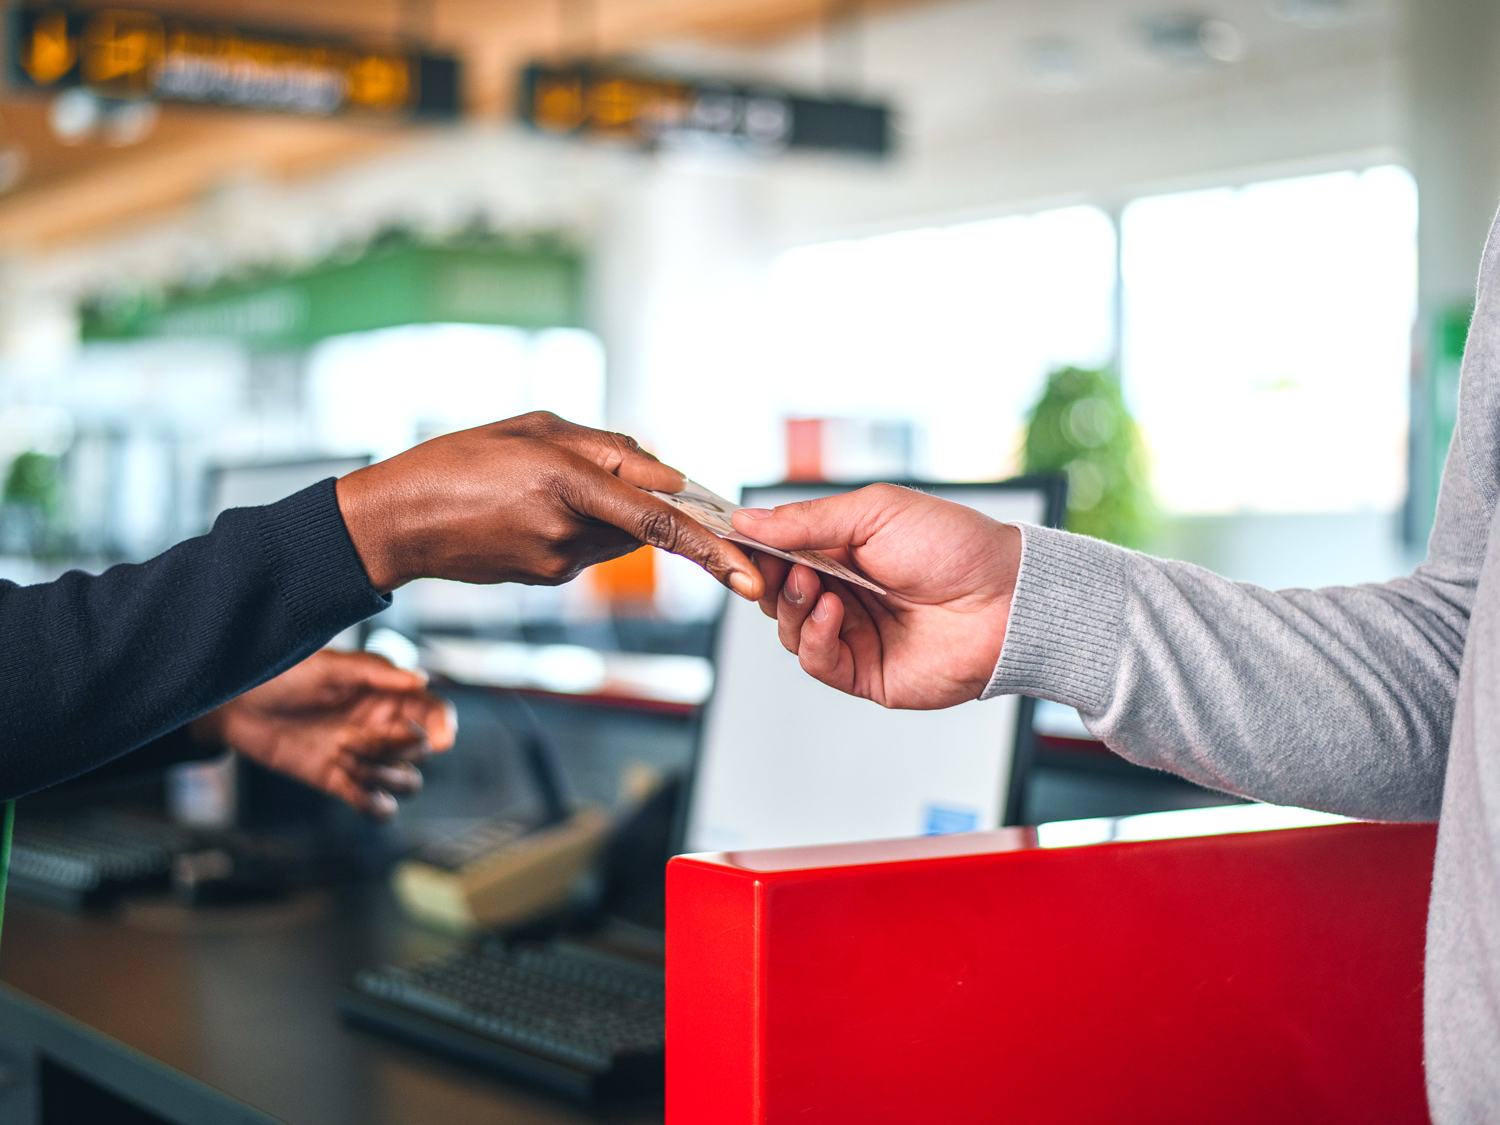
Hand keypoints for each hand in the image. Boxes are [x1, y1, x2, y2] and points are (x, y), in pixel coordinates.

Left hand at [190, 648, 455, 817]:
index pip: (434, 714)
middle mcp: (381, 727)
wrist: (236, 703)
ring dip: (385, 778)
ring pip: (407, 783)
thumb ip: (376, 672)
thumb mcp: (328, 665)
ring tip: (344, 759)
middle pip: (421, 752)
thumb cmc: (282, 673)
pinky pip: (375, 806)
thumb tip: (422, 680)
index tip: (441, 741)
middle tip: (353, 739)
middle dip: (395, 750)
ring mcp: (362, 757)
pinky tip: (349, 784)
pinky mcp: (339, 781)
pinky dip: (373, 804)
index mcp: (387, 695)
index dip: (444, 728)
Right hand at [336, 411, 761, 600]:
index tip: (749, 577)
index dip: (710, 548)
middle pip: (643, 525)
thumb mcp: (533, 428)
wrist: (395, 522)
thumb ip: (606, 447)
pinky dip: (581, 529)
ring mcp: (556, 563)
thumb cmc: (457, 462)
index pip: (658, 522)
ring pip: (618, 539)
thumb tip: (663, 475)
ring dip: (608, 514)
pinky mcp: (546, 579)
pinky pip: (588, 550)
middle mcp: (566, 531)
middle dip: (645, 503)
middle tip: (596, 474)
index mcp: (564, 482)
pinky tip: (530, 511)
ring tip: (542, 487)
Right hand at [731, 484, 1021, 709]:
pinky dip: (812, 636)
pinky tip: (831, 612)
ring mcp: (854, 634)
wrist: (1007, 599)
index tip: (732, 538)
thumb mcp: (875, 512)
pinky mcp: (866, 672)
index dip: (754, 547)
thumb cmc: (956, 547)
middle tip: (769, 563)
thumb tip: (748, 520)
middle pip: (775, 592)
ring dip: (790, 604)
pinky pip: (816, 661)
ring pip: (787, 628)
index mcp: (845, 551)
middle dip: (766, 577)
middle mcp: (845, 593)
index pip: (780, 551)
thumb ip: (807, 520)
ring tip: (813, 584)